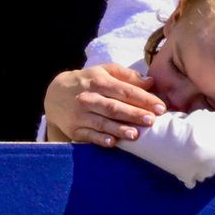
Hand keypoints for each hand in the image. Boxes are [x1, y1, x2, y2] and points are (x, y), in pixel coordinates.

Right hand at [43, 64, 165, 147]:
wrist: (54, 93)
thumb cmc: (88, 81)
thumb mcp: (104, 71)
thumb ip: (127, 75)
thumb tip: (150, 81)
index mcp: (99, 81)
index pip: (125, 91)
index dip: (143, 99)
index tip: (160, 107)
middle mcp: (89, 98)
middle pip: (114, 107)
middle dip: (133, 114)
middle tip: (152, 121)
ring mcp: (80, 115)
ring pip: (101, 122)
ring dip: (119, 129)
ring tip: (136, 135)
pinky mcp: (74, 129)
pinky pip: (88, 135)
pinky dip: (99, 139)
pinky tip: (112, 143)